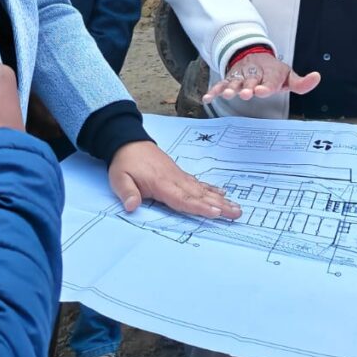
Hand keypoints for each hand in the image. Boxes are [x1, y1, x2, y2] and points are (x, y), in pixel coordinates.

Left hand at [109, 141, 241, 219]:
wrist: (128, 142)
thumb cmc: (124, 163)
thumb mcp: (119, 178)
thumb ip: (127, 192)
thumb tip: (131, 207)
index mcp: (161, 183)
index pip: (183, 198)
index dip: (200, 207)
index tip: (216, 213)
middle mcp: (175, 180)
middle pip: (200, 195)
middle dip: (219, 205)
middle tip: (237, 213)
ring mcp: (179, 176)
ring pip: (203, 190)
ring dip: (220, 199)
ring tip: (236, 208)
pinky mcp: (179, 174)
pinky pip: (198, 183)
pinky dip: (211, 189)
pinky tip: (222, 193)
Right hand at [204, 53, 320, 103]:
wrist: (254, 55)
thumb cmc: (274, 71)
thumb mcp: (289, 75)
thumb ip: (302, 82)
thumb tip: (317, 77)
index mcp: (270, 74)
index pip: (269, 81)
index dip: (266, 86)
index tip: (262, 91)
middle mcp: (254, 75)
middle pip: (250, 82)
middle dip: (248, 88)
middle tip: (247, 93)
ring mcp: (241, 77)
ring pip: (235, 83)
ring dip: (230, 88)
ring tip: (227, 94)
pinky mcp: (230, 79)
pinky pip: (221, 84)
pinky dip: (214, 90)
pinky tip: (208, 97)